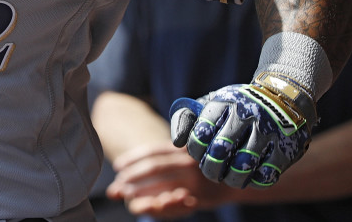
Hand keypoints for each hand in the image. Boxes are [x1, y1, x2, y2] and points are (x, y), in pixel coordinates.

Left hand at [108, 142, 235, 217]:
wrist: (233, 179)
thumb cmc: (199, 165)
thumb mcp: (179, 158)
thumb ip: (153, 162)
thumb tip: (118, 179)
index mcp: (183, 147)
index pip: (152, 151)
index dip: (132, 159)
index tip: (118, 166)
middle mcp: (190, 160)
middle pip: (155, 167)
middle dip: (134, 176)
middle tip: (121, 184)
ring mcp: (197, 179)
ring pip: (164, 185)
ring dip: (142, 191)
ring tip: (128, 194)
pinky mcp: (201, 197)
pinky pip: (176, 203)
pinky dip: (160, 204)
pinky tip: (150, 204)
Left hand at [170, 77, 315, 188]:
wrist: (282, 97)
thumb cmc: (237, 107)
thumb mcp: (211, 103)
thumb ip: (187, 118)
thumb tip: (177, 142)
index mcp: (225, 102)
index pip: (201, 132)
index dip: (196, 150)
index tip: (199, 154)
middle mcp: (246, 114)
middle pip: (220, 150)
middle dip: (211, 168)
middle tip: (211, 173)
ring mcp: (268, 131)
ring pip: (243, 165)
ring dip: (232, 178)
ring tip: (228, 179)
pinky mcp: (286, 148)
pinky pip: (266, 174)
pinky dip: (255, 181)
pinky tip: (250, 178)